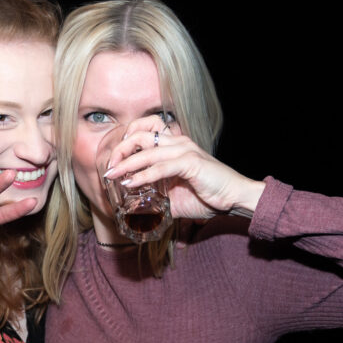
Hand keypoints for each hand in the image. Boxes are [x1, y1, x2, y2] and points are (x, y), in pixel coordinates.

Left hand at [102, 116, 264, 219]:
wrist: (234, 197)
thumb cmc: (208, 195)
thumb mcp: (176, 197)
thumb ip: (157, 198)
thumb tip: (136, 210)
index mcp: (174, 144)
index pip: (144, 132)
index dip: (124, 142)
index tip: (112, 161)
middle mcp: (178, 142)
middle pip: (140, 135)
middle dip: (119, 150)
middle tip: (108, 169)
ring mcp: (184, 150)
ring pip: (147, 151)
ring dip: (126, 163)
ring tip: (112, 175)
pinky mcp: (190, 162)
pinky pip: (160, 167)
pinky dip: (143, 175)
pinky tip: (131, 183)